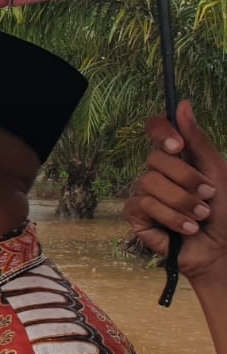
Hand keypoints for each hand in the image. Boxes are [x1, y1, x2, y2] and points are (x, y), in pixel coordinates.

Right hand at [123, 100, 226, 284]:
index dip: (162, 132)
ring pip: (151, 183)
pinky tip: (186, 229)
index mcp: (177, 156)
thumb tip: (182, 105)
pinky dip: (171, 218)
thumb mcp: (218, 171)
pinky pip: (145, 205)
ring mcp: (144, 192)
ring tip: (200, 217)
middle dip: (186, 179)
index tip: (179, 146)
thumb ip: (199, 140)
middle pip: (155, 158)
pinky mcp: (136, 215)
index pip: (156, 129)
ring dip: (184, 203)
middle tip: (208, 195)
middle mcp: (157, 171)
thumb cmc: (225, 211)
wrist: (222, 249)